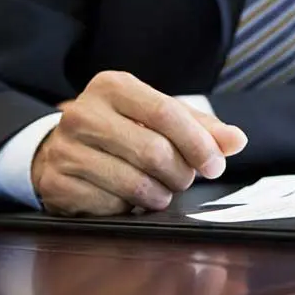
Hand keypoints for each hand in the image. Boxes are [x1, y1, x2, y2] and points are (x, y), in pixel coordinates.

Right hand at [32, 71, 246, 215]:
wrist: (59, 149)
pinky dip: (130, 208)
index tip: (215, 164)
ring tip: (161, 189)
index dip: (198, 143)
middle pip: (154, 151)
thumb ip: (201, 128)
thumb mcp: (159, 119)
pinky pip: (111, 205)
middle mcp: (83, 112)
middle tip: (184, 178)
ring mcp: (65, 148)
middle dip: (181, 173)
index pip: (166, 112)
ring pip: (135, 183)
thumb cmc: (122, 130)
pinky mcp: (57, 183)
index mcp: (113, 86)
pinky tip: (128, 197)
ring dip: (160, 194)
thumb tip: (237, 141)